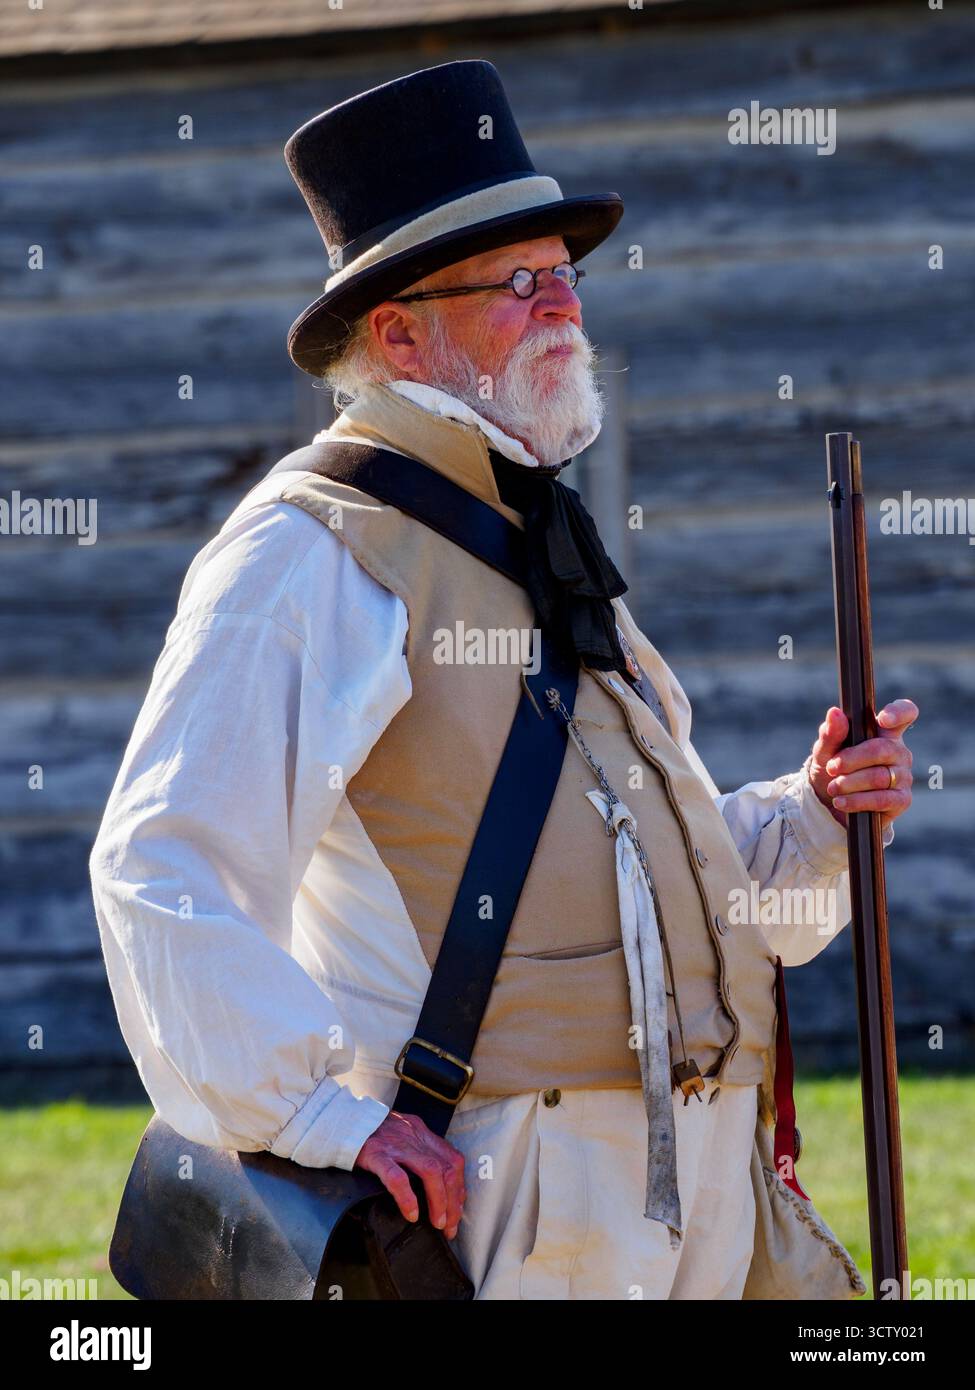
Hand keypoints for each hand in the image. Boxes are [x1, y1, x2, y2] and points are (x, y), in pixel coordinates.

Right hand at [354, 1110, 466, 1238]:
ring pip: (430, 1172)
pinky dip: (408, 1198)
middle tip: (450, 1225)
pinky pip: (397, 1177)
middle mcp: (413, 1136)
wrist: (340, 1120)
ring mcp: (396, 1145)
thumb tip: (434, 1182)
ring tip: (437, 1223)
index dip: (459, 1187)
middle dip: (453, 1201)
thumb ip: (417, 1150)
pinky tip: (411, 1213)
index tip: (457, 1210)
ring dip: (439, 1201)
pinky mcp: (376, 1154)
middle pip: (447, 1168)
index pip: (452, 1159)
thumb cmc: (371, 1132)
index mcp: (421, 1132)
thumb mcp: (401, 1134)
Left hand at [808, 700, 917, 829]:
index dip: (899, 713)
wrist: (831, 801)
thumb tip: (834, 713)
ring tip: (832, 788)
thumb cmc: (834, 768)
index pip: (905, 712)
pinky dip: (857, 801)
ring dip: (850, 783)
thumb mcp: (826, 750)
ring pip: (879, 776)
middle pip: (882, 749)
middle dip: (851, 759)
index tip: (882, 720)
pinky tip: (841, 802)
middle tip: (832, 768)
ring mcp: (903, 776)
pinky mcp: (901, 800)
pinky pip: (882, 799)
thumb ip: (831, 733)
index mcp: (884, 731)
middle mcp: (899, 751)